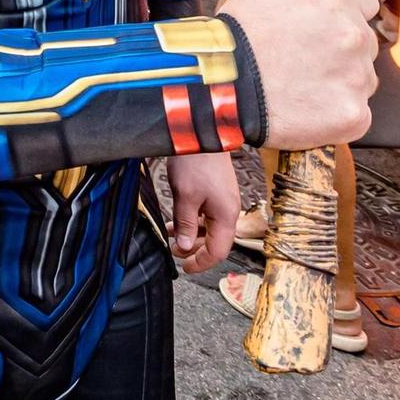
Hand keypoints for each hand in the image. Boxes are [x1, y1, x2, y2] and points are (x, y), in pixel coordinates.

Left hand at [164, 152, 239, 273]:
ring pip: (209, 227)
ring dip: (191, 234)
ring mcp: (224, 199)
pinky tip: (177, 219)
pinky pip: (206, 213)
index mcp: (226, 215)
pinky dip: (192, 220)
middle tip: (174, 252)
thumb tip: (183, 247)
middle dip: (194, 249)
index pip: (218, 251)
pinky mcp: (217, 190)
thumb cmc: (195, 162)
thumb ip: (185, 223)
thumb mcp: (185, 196)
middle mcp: (229, 209)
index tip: (184, 268)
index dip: (201, 263)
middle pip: (215, 241)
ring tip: (171, 235)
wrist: (202, 131)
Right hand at [220, 0, 379, 148]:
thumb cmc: (235, 36)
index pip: (365, 4)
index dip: (345, 16)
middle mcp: (354, 35)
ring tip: (301, 90)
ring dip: (339, 84)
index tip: (328, 29)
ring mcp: (357, 77)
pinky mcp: (353, 115)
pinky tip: (306, 112)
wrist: (222, 85)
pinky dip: (335, 116)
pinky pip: (356, 115)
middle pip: (364, 44)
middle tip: (306, 63)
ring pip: (362, 80)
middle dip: (342, 52)